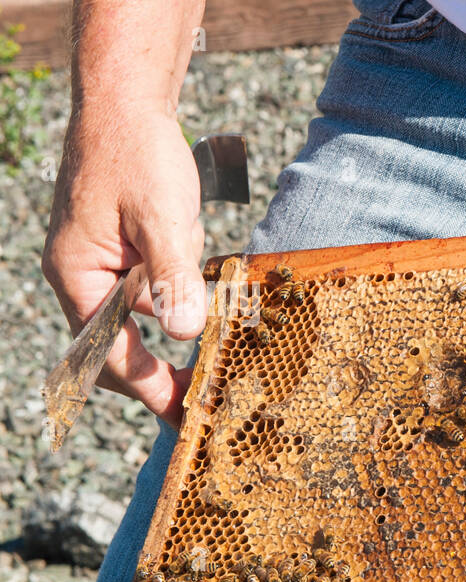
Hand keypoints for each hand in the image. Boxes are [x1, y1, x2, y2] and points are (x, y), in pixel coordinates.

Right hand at [42, 108, 205, 428]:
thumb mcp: (162, 217)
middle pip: (120, 349)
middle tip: (207, 404)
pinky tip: (206, 283)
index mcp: (78, 276)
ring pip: (144, 319)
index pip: (112, 354)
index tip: (185, 418)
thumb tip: (184, 332)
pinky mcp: (126, 254)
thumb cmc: (137, 154)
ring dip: (178, 328)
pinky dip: (181, 296)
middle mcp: (83, 278)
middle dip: (161, 376)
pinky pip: (154, 291)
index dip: (151, 390)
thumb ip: (173, 276)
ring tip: (213, 332)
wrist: (126, 104)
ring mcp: (103, 267)